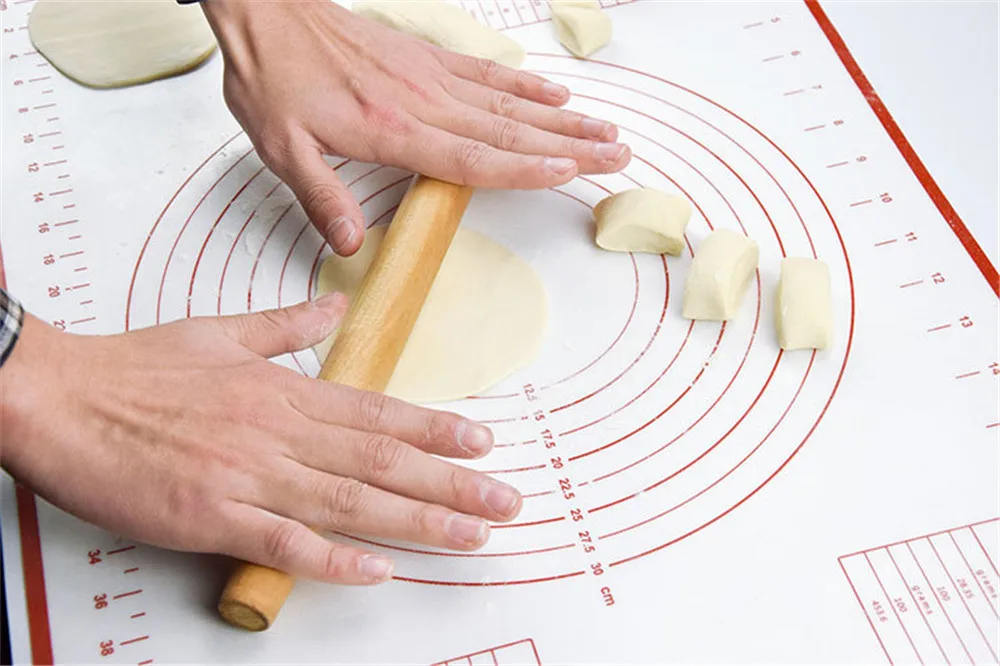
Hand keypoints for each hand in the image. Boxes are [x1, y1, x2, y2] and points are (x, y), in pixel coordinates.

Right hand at [0, 296, 521, 583]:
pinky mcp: (210, 516)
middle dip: (452, 483)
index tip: (483, 442)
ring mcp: (248, 475)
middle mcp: (278, 431)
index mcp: (283, 389)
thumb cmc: (136, 367)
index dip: (437, 430)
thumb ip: (288, 323)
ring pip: (350, 501)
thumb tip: (335, 306)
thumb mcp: (221, 330)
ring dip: (418, 520)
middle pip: (381, 461)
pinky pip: (284, 542)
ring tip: (470, 533)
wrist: (61, 396)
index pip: (378, 413)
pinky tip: (378, 571)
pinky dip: (334, 559)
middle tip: (506, 500)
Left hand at [201, 0, 630, 255]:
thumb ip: (320, 196)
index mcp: (393, 131)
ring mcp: (430, 76)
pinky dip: (526, 83)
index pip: (474, 157)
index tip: (572, 172)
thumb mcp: (280, 148)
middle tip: (617, 155)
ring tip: (606, 129)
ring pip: (510, 102)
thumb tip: (350, 243)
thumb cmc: (273, 80)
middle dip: (569, 145)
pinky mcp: (426, 57)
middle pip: (510, 131)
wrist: (266, 12)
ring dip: (562, 117)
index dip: (526, 169)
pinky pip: (487, 73)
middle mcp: (423, 102)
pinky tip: (555, 92)